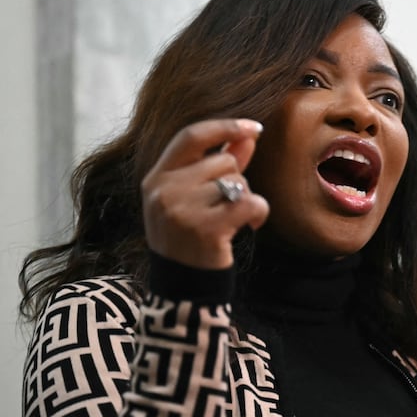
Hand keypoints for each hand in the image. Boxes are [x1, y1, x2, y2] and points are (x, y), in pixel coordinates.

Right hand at [142, 118, 269, 268]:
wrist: (183, 289)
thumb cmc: (191, 239)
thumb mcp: (195, 199)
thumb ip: (220, 164)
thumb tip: (248, 135)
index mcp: (156, 178)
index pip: (191, 136)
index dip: (225, 127)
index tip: (254, 127)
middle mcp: (164, 191)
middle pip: (223, 161)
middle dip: (238, 180)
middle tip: (230, 206)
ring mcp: (182, 210)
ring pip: (237, 181)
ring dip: (246, 198)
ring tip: (234, 219)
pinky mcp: (205, 229)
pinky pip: (250, 202)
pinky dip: (259, 212)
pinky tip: (251, 225)